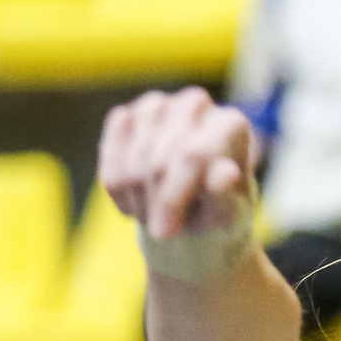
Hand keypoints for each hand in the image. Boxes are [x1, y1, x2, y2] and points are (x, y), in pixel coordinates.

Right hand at [99, 87, 259, 281]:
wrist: (191, 214)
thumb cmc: (216, 215)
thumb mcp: (226, 217)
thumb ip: (226, 197)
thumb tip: (227, 173)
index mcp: (231, 125)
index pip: (194, 156)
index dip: (173, 197)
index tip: (165, 234)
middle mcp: (197, 106)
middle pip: (159, 161)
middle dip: (155, 205)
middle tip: (161, 233)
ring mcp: (159, 106)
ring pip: (132, 159)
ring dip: (136, 200)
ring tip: (152, 219)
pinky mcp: (127, 116)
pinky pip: (109, 153)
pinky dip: (116, 187)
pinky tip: (134, 203)